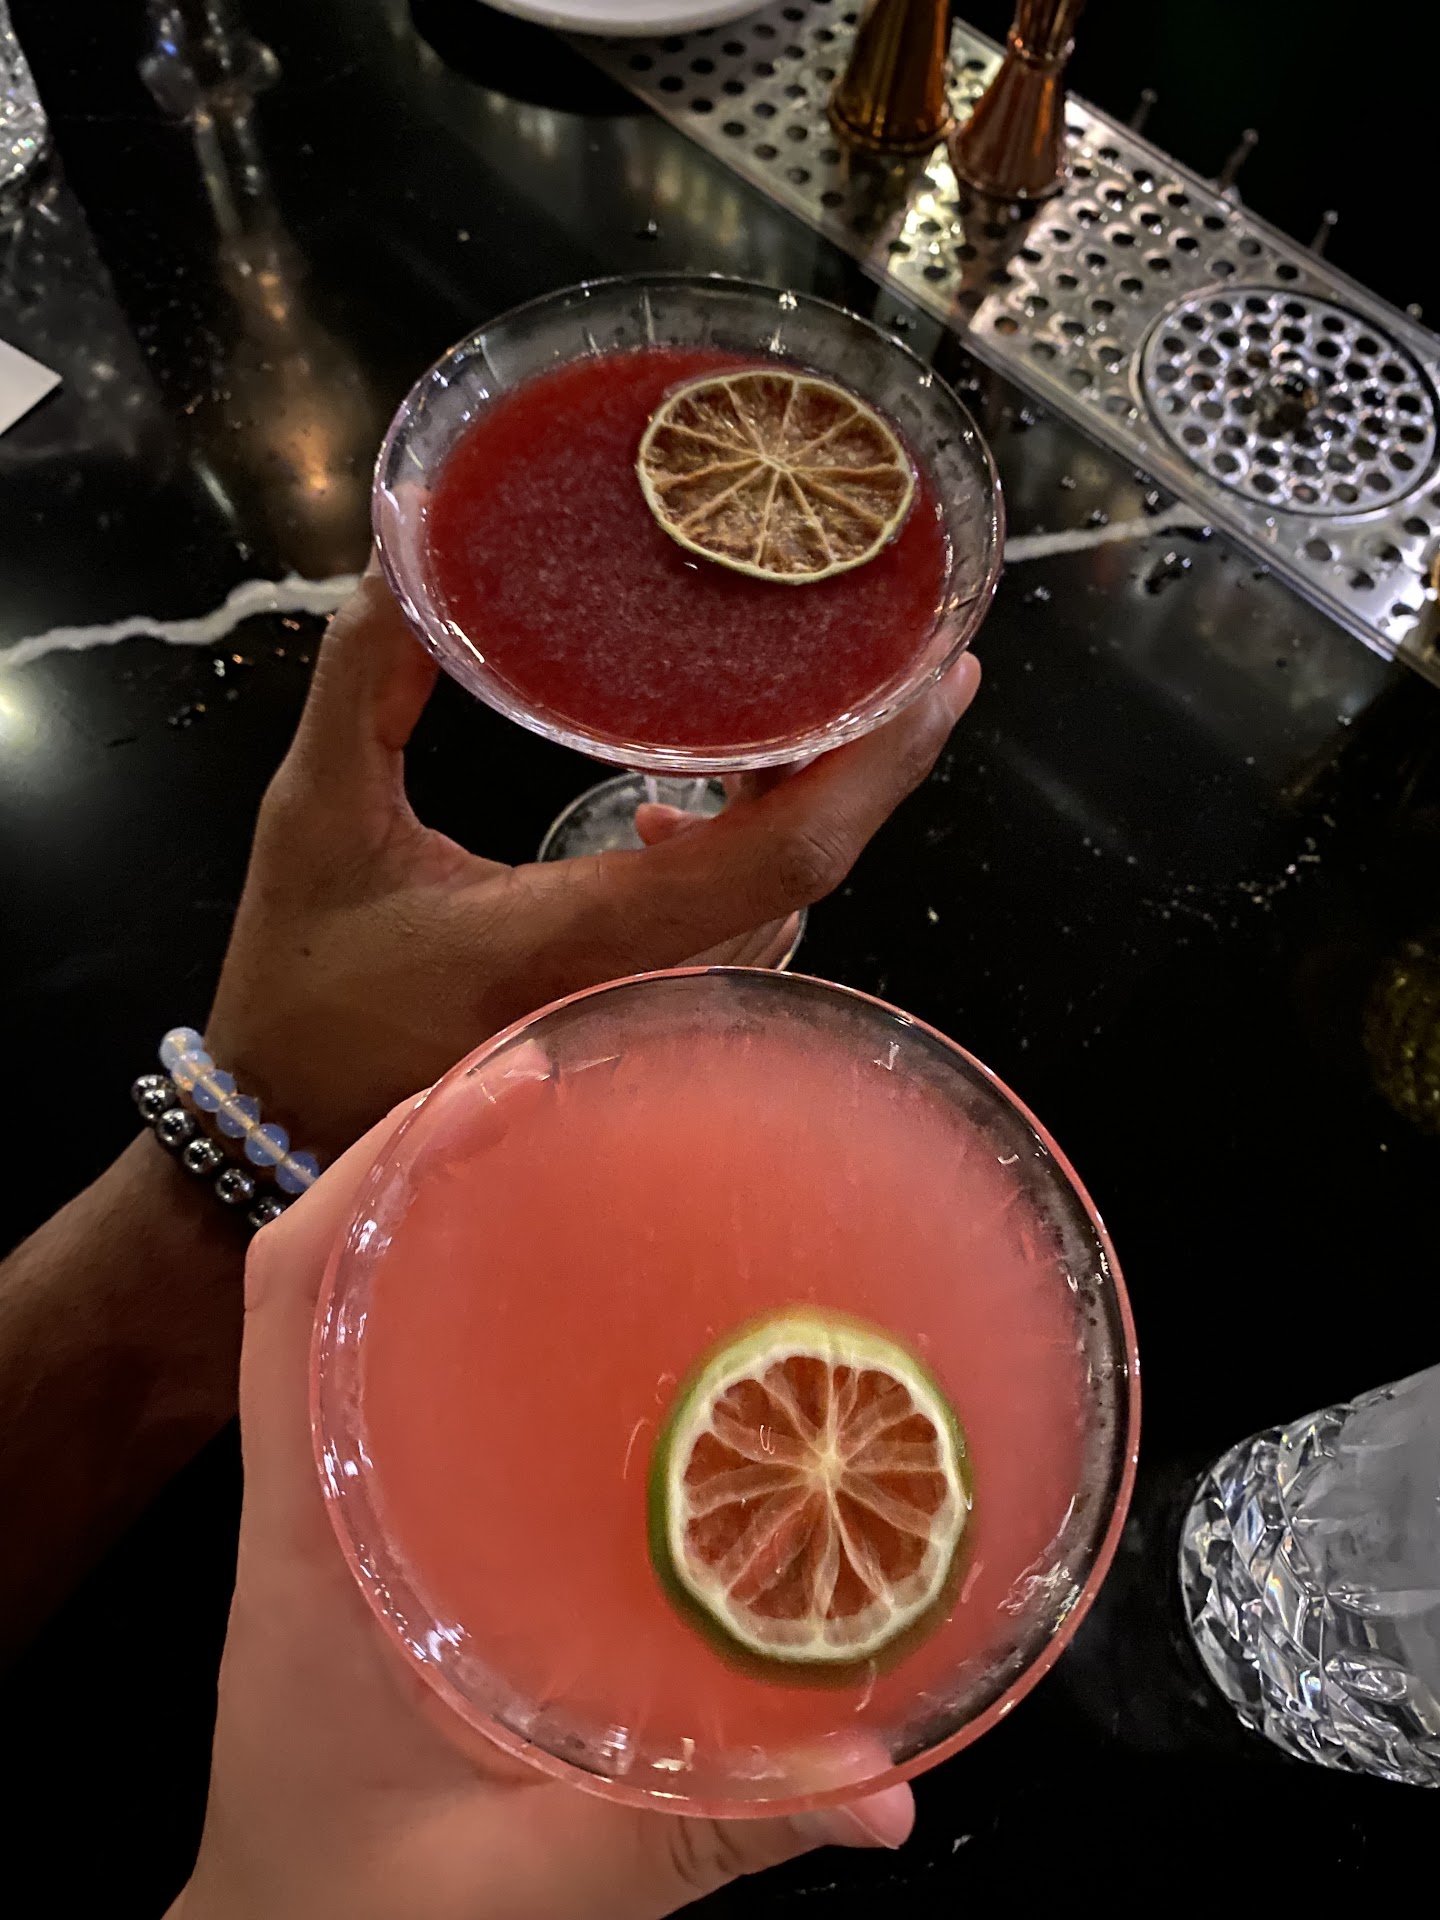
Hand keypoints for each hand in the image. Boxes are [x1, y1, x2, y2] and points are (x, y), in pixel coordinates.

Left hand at [175, 1107, 914, 1919]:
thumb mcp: (525, 1886)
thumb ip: (698, 1831)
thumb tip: (881, 1784)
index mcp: (309, 1541)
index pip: (296, 1291)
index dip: (383, 1163)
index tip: (499, 1082)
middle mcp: (319, 1493)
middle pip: (348, 1265)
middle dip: (449, 1159)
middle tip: (586, 1096)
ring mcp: (350, 1511)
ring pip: (386, 1318)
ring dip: (474, 1229)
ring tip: (604, 1169)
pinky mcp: (395, 1542)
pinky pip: (432, 1396)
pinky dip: (503, 1330)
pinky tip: (612, 1332)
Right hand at [206, 565, 980, 1159]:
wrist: (286, 1128)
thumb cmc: (305, 986)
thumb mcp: (318, 815)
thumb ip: (367, 676)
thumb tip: (410, 545)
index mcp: (580, 936)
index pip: (779, 857)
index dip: (874, 767)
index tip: (936, 677)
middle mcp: (642, 987)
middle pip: (809, 869)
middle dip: (863, 754)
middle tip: (886, 644)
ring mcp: (650, 1016)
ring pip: (784, 904)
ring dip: (802, 796)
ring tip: (789, 692)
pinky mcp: (639, 1020)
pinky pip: (742, 931)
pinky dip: (751, 850)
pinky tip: (685, 801)